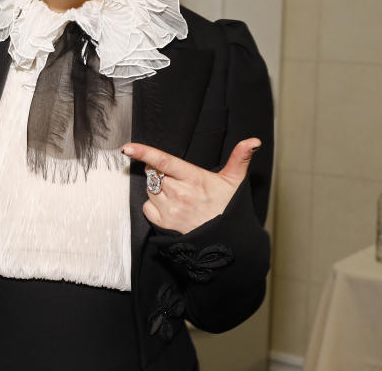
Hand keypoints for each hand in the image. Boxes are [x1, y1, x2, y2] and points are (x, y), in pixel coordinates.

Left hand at [123, 138, 261, 234]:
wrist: (227, 241)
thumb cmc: (228, 208)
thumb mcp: (235, 181)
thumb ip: (240, 157)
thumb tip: (253, 141)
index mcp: (193, 178)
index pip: (164, 161)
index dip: (144, 152)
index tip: (128, 147)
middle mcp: (179, 193)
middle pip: (153, 173)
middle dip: (158, 171)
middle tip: (175, 177)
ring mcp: (170, 209)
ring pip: (149, 189)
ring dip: (156, 187)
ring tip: (176, 193)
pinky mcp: (163, 223)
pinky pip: (147, 207)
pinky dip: (152, 205)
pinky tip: (168, 206)